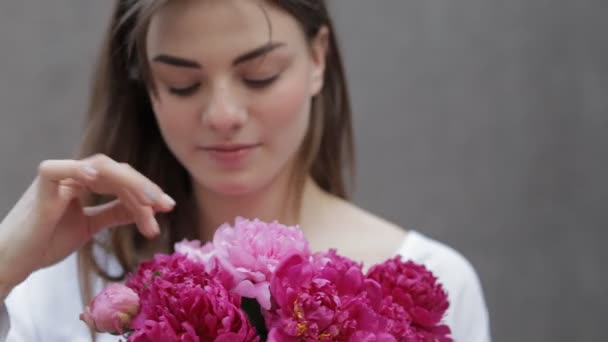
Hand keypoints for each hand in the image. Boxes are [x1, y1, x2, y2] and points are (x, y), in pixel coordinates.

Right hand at [0, 154, 175, 298]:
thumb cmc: (46, 241)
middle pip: (118, 172)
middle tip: (166, 206)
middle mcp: (74, 174)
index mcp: (84, 181)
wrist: (15, 261)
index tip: (168, 208)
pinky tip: (100, 177)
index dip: (146, 192)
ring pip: (102, 169)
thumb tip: (145, 208)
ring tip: (149, 205)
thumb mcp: (90, 226)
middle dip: (145, 189)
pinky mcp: (41, 184)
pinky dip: (79, 170)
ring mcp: (59, 176)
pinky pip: (59, 169)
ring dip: (129, 186)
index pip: (122, 180)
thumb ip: (114, 213)